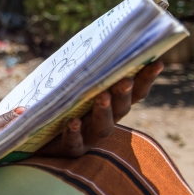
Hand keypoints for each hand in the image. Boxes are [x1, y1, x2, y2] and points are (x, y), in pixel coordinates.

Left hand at [37, 61, 163, 157]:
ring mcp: (89, 137)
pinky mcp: (70, 149)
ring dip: (104, 111)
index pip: (133, 92)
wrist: (36, 137)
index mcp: (110, 104)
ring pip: (103, 127)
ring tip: (102, 97)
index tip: (156, 62)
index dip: (145, 79)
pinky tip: (73, 122)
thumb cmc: (56, 105)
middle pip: (121, 109)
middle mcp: (105, 121)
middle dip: (123, 93)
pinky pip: (74, 142)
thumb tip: (89, 45)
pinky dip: (74, 132)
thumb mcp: (68, 85)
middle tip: (125, 79)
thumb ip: (78, 71)